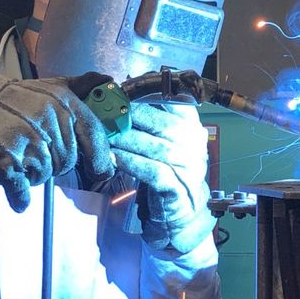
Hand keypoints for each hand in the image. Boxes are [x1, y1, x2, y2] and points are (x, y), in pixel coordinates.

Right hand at [0, 65, 114, 211]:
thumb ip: (81, 85)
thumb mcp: (51, 86)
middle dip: (55, 163)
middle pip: (68, 161)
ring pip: (46, 174)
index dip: (100, 157)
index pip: (93, 133)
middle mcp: (49, 121)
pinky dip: (20, 195)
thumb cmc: (16, 98)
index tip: (102, 171)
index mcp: (64, 103)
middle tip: (37, 151)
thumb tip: (107, 81)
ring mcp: (28, 141)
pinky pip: (22, 187)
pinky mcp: (7, 159)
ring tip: (21, 156)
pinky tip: (19, 196)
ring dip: (35, 173)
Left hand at [109, 103, 213, 252]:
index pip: (181, 103)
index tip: (127, 89)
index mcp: (192, 129)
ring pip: (156, 147)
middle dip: (134, 116)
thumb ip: (153, 117)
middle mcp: (194, 146)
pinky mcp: (177, 188)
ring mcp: (188, 168)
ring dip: (127, 139)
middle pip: (165, 124)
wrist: (182, 213)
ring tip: (105, 133)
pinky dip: (131, 162)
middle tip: (108, 112)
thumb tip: (128, 85)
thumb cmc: (168, 172)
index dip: (154, 94)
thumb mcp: (166, 142)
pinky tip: (112, 157)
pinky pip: (152, 171)